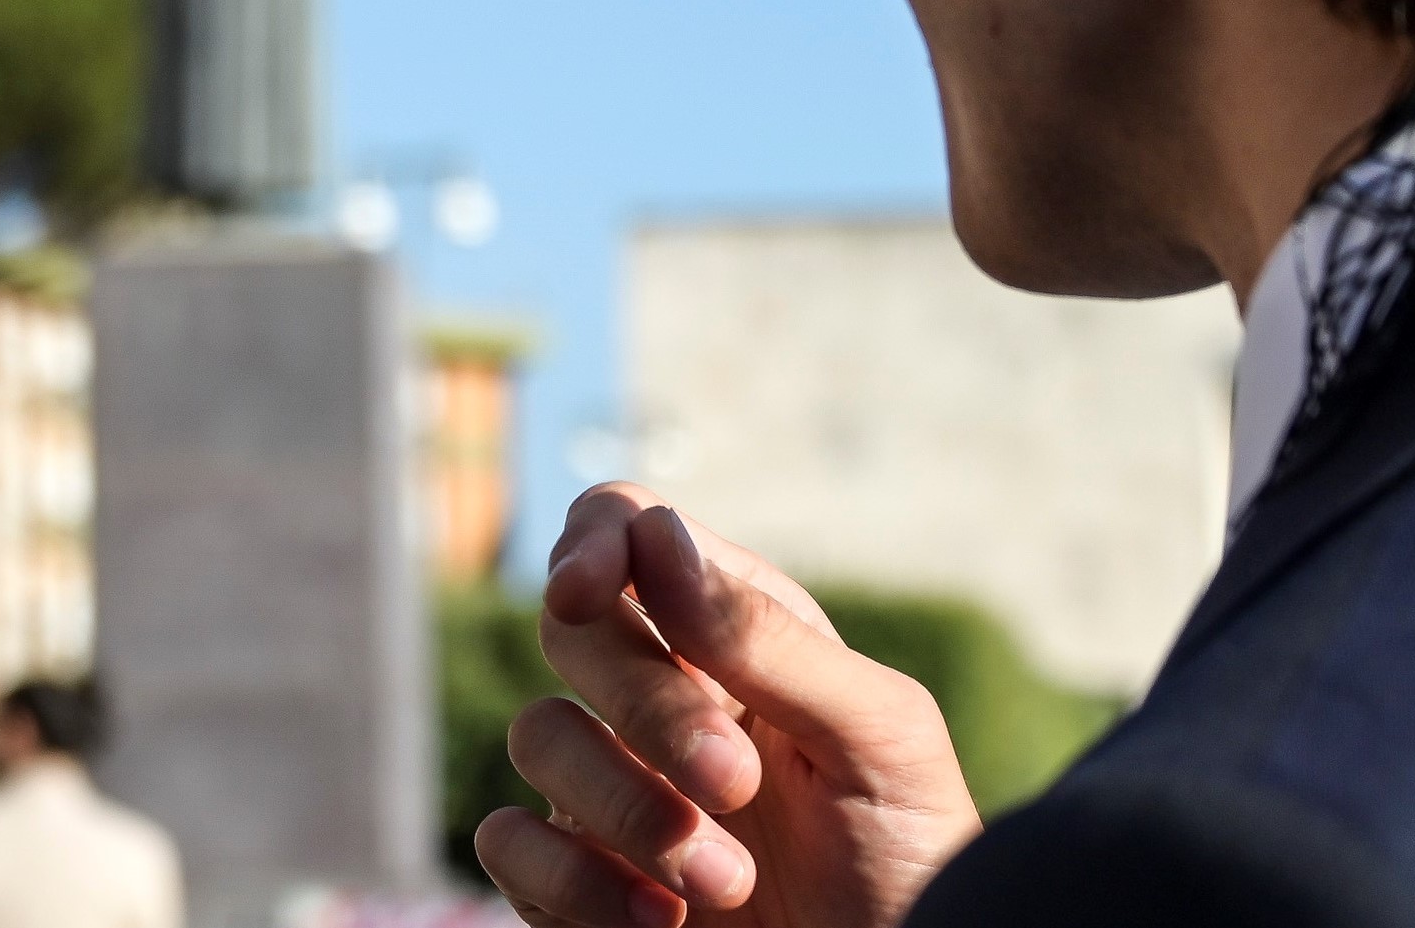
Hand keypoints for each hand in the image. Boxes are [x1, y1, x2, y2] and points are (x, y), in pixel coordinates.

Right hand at [477, 484, 981, 927]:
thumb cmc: (908, 853)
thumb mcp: (875, 732)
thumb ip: (767, 637)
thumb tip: (654, 535)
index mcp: (735, 626)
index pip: (625, 527)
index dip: (590, 539)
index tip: (581, 589)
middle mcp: (660, 690)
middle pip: (575, 630)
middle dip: (648, 706)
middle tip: (736, 783)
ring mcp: (611, 782)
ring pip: (536, 733)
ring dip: (625, 808)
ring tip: (727, 881)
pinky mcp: (576, 879)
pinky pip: (506, 845)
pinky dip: (570, 880)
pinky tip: (660, 922)